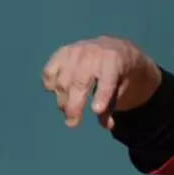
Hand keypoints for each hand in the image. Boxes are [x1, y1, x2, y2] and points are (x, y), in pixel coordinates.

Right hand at [41, 36, 162, 129]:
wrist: (113, 49)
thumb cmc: (120, 74)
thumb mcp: (124, 88)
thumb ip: (113, 105)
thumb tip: (106, 125)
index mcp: (114, 60)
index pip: (107, 79)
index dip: (102, 96)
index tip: (97, 111)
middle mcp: (93, 53)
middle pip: (79, 82)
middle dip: (74, 106)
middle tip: (72, 123)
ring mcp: (75, 52)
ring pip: (62, 80)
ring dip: (62, 100)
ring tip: (67, 112)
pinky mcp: (62, 53)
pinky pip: (50, 71)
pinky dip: (49, 84)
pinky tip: (56, 92)